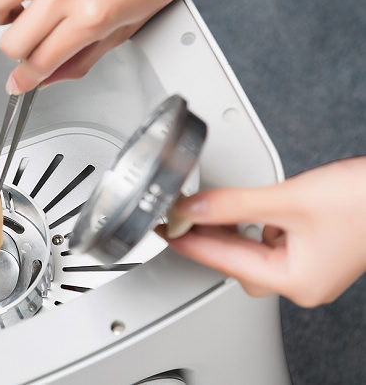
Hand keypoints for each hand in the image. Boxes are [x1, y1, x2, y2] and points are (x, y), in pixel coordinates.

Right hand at [0, 0, 217, 93]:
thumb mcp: (126, 28)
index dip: (25, 80)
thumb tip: (52, 77)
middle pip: (13, 42)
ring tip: (20, 10)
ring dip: (3, 14)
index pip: (41, 62)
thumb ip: (84, 58)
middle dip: (18, 53)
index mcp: (91, 17)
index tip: (18, 83)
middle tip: (30, 45)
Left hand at [162, 157, 365, 307]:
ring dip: (230, 230)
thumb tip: (193, 208)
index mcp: (295, 280)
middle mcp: (302, 281)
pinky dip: (252, 225)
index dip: (190, 243)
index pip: (225, 262)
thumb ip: (234, 204)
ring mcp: (310, 266)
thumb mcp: (288, 198)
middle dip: (207, 237)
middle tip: (177, 217)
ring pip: (253, 251)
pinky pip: (269, 241)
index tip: (165, 231)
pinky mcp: (315, 249)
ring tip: (204, 210)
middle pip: (237, 261)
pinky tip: (243, 210)